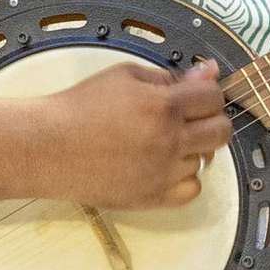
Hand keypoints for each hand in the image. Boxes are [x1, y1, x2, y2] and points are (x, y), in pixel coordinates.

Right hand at [29, 62, 234, 211]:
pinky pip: (192, 190)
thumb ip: (170, 76)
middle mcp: (169, 141)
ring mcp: (163, 173)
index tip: (195, 94)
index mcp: (163, 105)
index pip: (213, 97)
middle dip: (210, 119)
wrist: (47, 147)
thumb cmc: (81, 106)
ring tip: (163, 142)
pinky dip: (184, 177)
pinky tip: (165, 166)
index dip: (207, 92)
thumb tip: (209, 72)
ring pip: (205, 160)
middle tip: (189, 118)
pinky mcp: (152, 198)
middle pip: (221, 131)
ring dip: (192, 149)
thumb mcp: (125, 76)